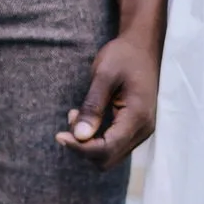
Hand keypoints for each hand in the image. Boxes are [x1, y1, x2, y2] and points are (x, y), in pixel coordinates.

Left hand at [56, 32, 159, 168]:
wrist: (144, 46)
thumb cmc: (124, 55)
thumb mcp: (104, 75)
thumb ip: (93, 106)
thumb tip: (80, 136)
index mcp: (137, 116)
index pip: (107, 148)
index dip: (80, 148)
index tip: (59, 135)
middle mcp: (143, 129)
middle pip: (108, 158)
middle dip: (83, 147)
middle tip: (69, 119)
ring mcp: (142, 130)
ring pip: (110, 155)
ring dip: (89, 143)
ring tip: (77, 114)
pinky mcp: (136, 127)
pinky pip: (114, 145)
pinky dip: (97, 138)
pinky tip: (87, 117)